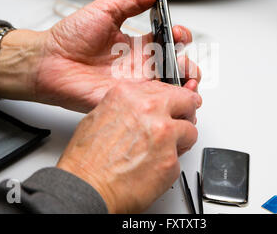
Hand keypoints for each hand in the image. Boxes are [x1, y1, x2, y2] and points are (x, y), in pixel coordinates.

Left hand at [0, 0, 200, 111]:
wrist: (48, 60)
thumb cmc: (70, 36)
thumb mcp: (106, 9)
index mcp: (137, 44)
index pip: (169, 42)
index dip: (180, 37)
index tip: (178, 32)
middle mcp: (139, 65)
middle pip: (175, 69)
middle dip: (189, 67)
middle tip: (185, 65)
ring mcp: (134, 85)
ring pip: (169, 91)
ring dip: (185, 87)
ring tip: (188, 82)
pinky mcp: (126, 101)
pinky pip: (151, 105)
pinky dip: (166, 102)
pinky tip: (170, 95)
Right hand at [57, 80, 201, 212]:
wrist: (86, 188)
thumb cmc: (87, 159)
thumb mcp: (100, 115)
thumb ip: (127, 107)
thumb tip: (143, 108)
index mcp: (130, 95)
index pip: (166, 88)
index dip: (171, 100)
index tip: (175, 105)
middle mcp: (149, 109)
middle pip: (186, 101)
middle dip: (185, 112)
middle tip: (181, 121)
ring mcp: (163, 133)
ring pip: (190, 130)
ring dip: (180, 140)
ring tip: (161, 151)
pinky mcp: (171, 158)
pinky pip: (181, 156)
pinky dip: (171, 162)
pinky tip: (154, 166)